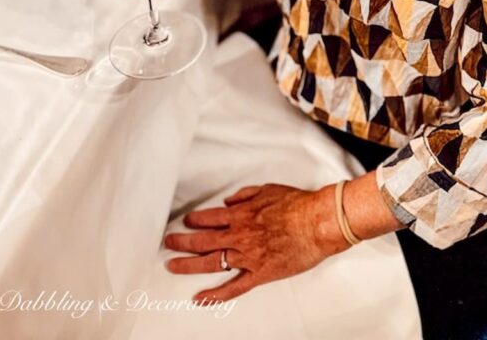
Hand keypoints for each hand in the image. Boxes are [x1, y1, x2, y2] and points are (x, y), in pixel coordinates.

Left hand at [164, 183, 346, 300]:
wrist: (317, 222)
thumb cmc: (297, 205)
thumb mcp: (267, 189)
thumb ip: (245, 195)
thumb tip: (229, 202)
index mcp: (241, 214)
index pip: (209, 218)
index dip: (194, 220)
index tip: (186, 222)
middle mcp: (240, 235)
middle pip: (203, 240)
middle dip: (182, 242)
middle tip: (169, 243)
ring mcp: (248, 256)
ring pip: (211, 263)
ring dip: (189, 265)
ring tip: (173, 266)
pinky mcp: (259, 273)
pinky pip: (233, 287)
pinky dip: (215, 294)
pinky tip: (200, 297)